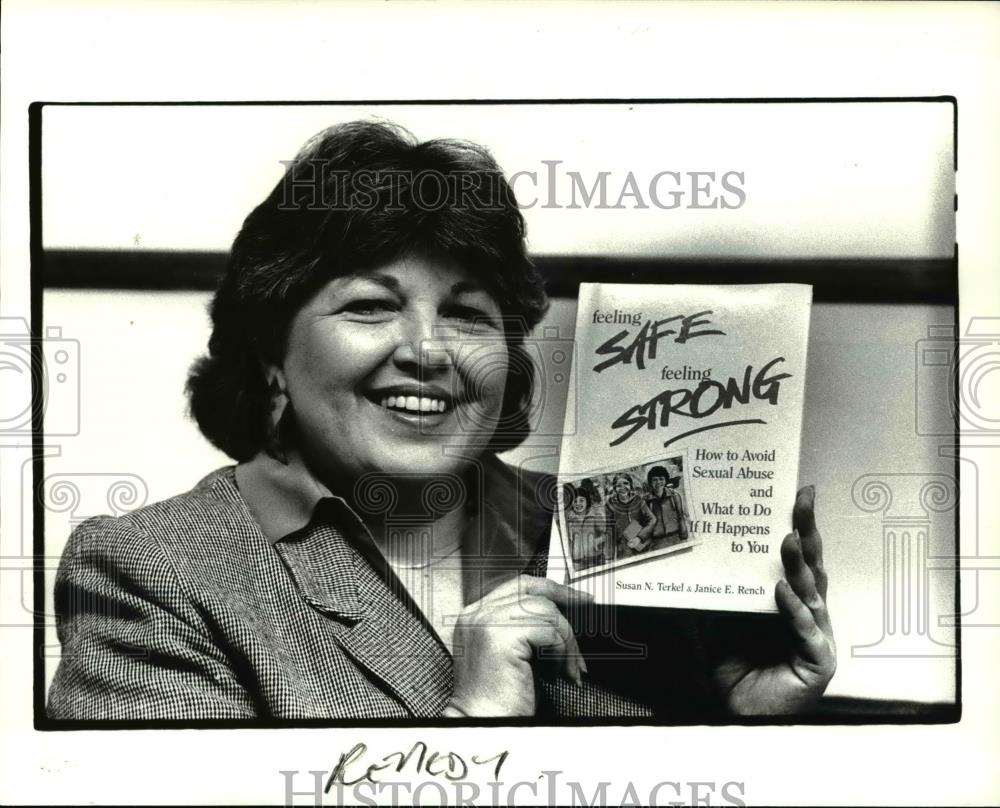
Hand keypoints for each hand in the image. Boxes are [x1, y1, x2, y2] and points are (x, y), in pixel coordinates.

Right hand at [447, 575, 591, 716]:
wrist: (481, 727)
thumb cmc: (497, 700)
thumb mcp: (509, 654)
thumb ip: (522, 628)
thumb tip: (558, 616)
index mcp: (475, 615)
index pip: (519, 586)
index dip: (551, 589)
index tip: (577, 598)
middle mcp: (477, 613)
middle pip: (533, 591)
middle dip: (566, 603)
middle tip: (587, 611)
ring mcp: (486, 622)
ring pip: (546, 611)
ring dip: (566, 641)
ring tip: (566, 669)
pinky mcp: (501, 636)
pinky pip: (549, 631)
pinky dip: (562, 653)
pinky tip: (557, 674)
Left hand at [709, 485, 835, 713]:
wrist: (740, 715)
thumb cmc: (738, 669)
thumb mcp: (721, 621)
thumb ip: (721, 592)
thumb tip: (701, 554)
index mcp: (792, 602)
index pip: (799, 558)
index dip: (801, 526)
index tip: (798, 494)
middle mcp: (810, 615)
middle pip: (812, 567)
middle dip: (808, 532)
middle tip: (802, 501)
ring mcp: (818, 637)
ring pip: (812, 593)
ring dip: (799, 566)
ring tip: (788, 540)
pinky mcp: (818, 662)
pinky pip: (806, 631)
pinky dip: (794, 610)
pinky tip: (782, 592)